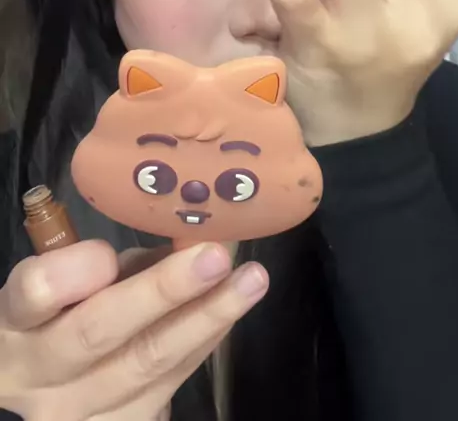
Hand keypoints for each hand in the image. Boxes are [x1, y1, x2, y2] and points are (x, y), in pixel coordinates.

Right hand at [0, 239, 267, 419]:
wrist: (47, 393)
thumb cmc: (64, 317)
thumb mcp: (71, 283)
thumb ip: (113, 265)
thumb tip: (186, 238)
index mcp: (17, 319)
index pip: (35, 293)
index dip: (73, 274)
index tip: (108, 255)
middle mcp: (38, 372)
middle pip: (98, 331)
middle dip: (163, 291)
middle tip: (215, 255)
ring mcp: (75, 413)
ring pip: (145, 365)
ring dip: (205, 317)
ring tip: (250, 280)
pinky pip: (168, 386)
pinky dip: (203, 342)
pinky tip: (230, 311)